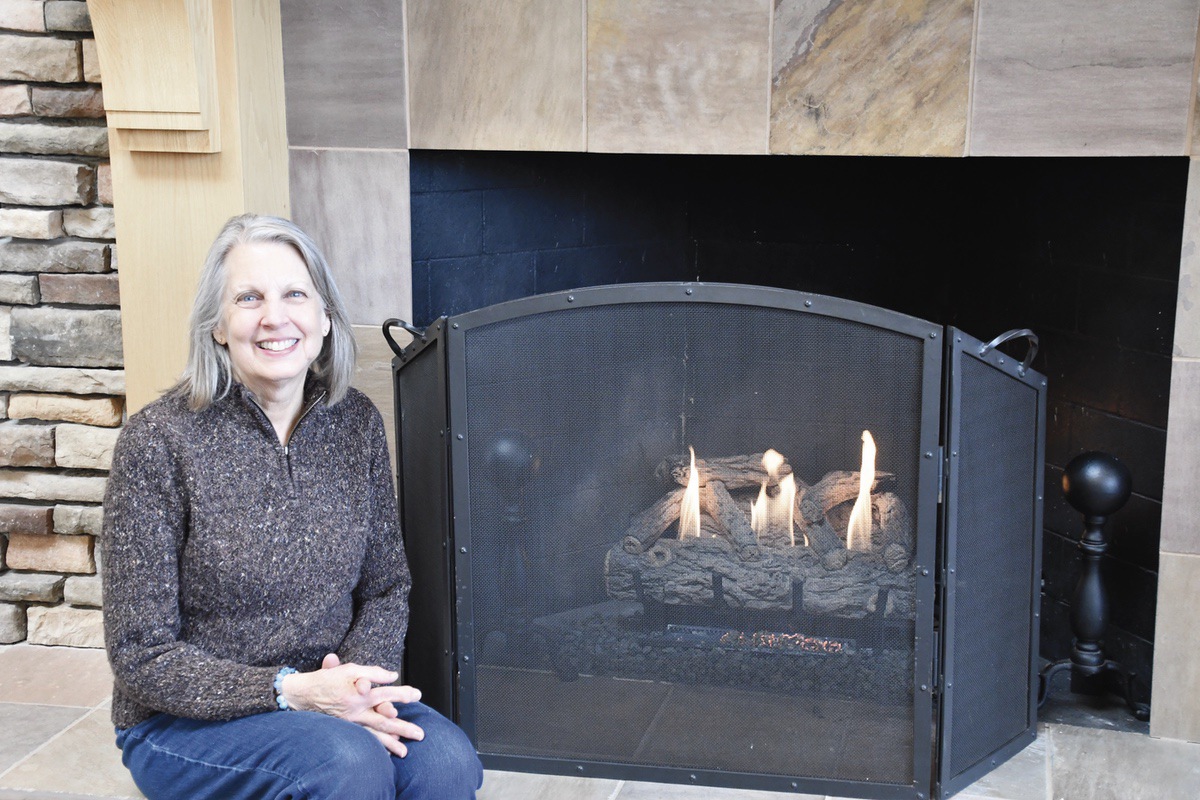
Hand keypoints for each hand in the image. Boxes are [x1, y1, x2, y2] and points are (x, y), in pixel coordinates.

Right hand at [280, 654, 424, 756]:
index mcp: (359, 694)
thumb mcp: (349, 669)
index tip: (416, 695)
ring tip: (404, 752)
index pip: (386, 694)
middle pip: (384, 721)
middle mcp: (356, 711)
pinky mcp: (345, 729)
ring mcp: (350, 723)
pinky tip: (385, 753)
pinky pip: (362, 740)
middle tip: (420, 734)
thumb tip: (393, 675)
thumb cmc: (328, 679)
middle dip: (403, 728)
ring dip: (390, 744)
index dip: (402, 694)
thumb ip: (372, 672)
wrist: (303, 695)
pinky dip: (374, 747)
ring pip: (374, 735)